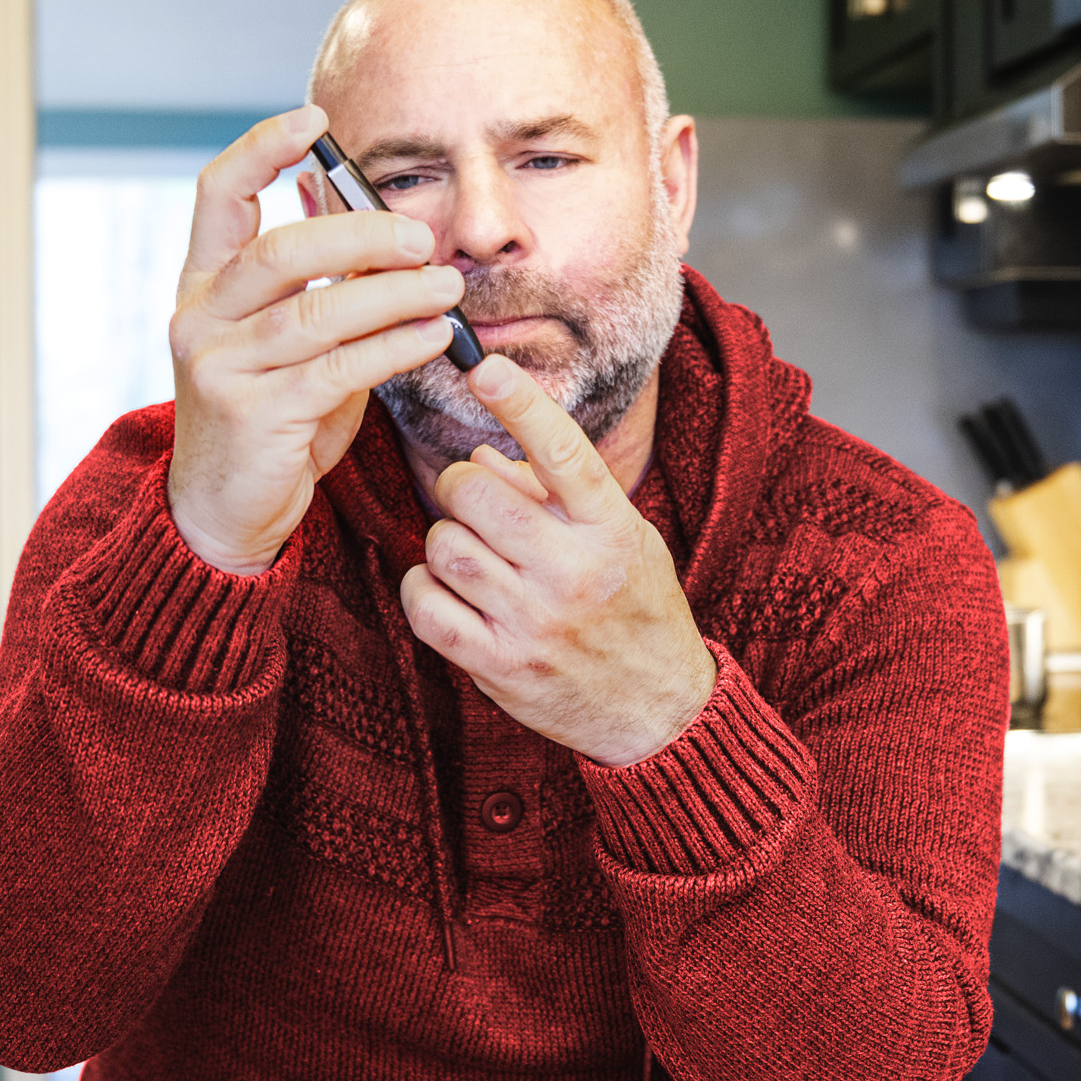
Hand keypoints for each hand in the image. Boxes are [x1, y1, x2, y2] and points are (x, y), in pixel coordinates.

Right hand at [168, 106, 463, 574]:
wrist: (227, 510)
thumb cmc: (270, 415)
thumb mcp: (286, 338)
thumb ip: (315, 280)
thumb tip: (360, 207)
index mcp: (202, 285)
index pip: (216, 194)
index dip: (260, 149)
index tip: (314, 121)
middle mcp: (200, 319)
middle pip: (280, 251)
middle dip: (359, 236)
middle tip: (421, 238)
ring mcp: (221, 369)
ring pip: (317, 314)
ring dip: (392, 295)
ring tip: (447, 289)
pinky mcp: (256, 416)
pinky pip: (338, 369)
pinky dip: (392, 348)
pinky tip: (431, 336)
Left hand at [398, 356, 716, 766]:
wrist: (657, 713)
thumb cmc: (636, 610)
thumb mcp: (620, 539)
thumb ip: (554, 495)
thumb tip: (484, 455)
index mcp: (610, 530)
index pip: (563, 452)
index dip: (520, 403)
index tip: (486, 367)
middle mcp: (573, 573)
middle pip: (477, 494)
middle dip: (459, 484)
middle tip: (469, 498)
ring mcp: (533, 622)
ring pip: (445, 546)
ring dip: (443, 539)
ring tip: (468, 551)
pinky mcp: (500, 666)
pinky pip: (427, 607)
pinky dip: (422, 589)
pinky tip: (444, 588)